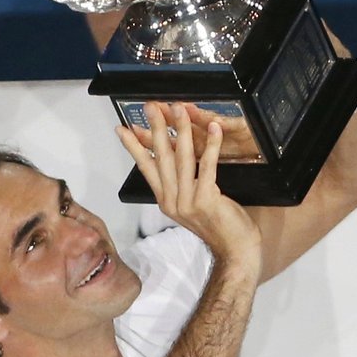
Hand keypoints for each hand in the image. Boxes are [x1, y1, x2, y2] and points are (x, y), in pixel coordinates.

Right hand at [118, 103, 261, 271]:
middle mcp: (172, 201)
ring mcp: (187, 201)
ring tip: (179, 108)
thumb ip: (178, 182)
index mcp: (165, 200)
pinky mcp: (206, 199)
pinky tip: (213, 128)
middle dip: (156, 128)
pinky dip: (210, 145)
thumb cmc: (216, 223)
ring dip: (181, 130)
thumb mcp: (189, 202)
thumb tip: (168, 154)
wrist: (235, 250)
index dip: (134, 147)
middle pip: (161, 158)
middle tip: (151, 105)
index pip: (146, 168)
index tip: (122, 128)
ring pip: (182, 158)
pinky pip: (207, 165)